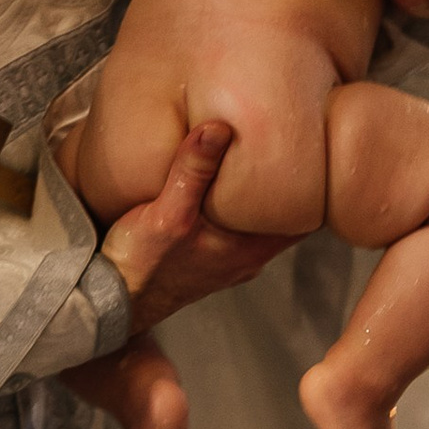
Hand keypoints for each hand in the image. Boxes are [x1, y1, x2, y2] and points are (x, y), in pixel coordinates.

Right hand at [91, 121, 294, 332]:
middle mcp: (248, 256)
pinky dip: (236, 205)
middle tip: (293, 142)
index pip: (306, 216)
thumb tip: (218, 127)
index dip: (315, 184)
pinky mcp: (208, 257)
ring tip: (259, 155)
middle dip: (288, 183)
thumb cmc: (142, 266)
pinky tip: (221, 185)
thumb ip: (193, 170)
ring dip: (259, 194)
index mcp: (251, 248)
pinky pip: (235, 226)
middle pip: (285, 215)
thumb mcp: (167, 212)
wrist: (111, 302)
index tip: (318, 151)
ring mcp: (230, 259)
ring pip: (259, 221)